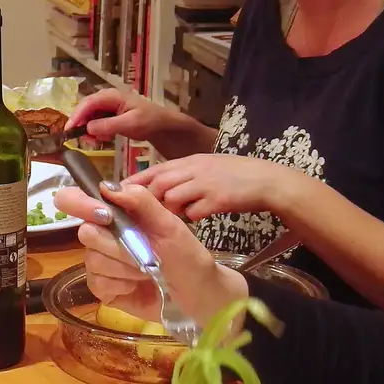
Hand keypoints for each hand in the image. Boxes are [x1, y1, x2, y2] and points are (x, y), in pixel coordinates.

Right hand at [53, 182, 246, 324]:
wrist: (197, 294)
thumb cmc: (186, 254)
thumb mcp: (170, 223)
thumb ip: (141, 201)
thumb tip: (106, 186)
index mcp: (114, 214)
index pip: (74, 199)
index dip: (80, 204)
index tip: (105, 215)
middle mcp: (101, 235)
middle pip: (86, 232)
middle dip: (119, 245)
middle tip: (145, 253)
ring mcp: (99, 262)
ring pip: (94, 260)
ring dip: (126, 268)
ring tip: (147, 272)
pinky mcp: (102, 288)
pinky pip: (98, 283)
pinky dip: (122, 285)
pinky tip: (137, 286)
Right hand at [67, 88, 212, 157]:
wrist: (165, 126)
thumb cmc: (150, 122)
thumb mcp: (130, 124)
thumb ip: (108, 125)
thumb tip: (87, 128)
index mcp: (112, 96)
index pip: (88, 103)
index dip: (76, 116)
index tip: (68, 130)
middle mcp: (107, 98)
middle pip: (86, 109)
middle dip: (80, 123)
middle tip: (78, 138)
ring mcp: (109, 106)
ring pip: (90, 116)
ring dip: (88, 128)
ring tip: (93, 141)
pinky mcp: (111, 115)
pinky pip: (97, 122)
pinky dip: (96, 131)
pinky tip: (103, 139)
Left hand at [126, 153, 305, 222]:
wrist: (269, 180)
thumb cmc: (236, 176)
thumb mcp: (206, 168)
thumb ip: (182, 176)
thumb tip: (158, 189)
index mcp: (189, 162)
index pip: (153, 171)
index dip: (133, 184)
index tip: (115, 194)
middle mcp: (194, 170)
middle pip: (158, 184)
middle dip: (145, 201)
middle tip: (139, 216)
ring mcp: (206, 183)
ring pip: (171, 198)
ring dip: (167, 212)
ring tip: (169, 221)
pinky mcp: (219, 199)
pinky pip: (194, 211)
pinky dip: (190, 218)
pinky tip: (195, 220)